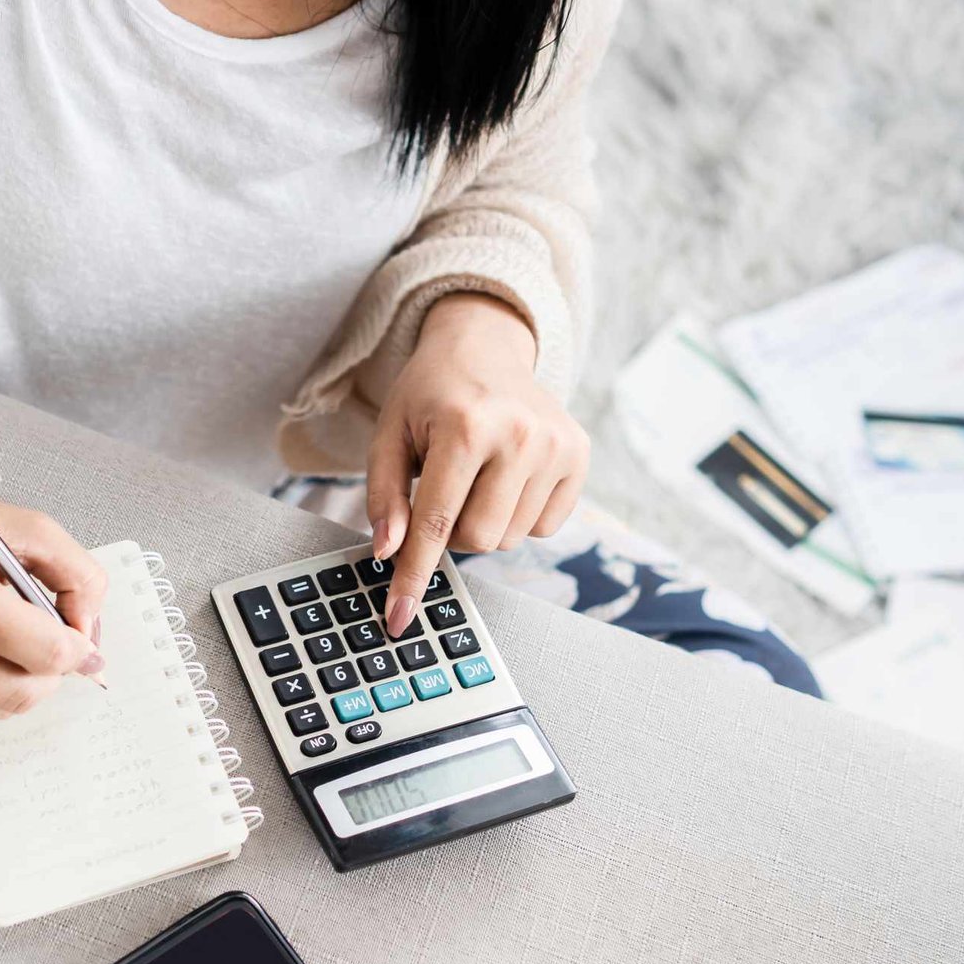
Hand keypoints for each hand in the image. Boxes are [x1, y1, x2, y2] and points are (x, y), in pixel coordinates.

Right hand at [0, 485, 107, 717]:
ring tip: (5, 637)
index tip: (81, 640)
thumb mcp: (21, 527)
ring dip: (18, 680)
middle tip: (49, 643)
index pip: (46, 654)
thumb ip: (75, 573)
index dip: (78, 650)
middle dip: (51, 673)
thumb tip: (88, 632)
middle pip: (23, 693)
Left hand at [368, 292, 588, 636]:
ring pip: (510, 539)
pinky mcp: (580, 454)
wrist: (485, 345)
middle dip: (451, 531)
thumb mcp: (389, 434)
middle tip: (443, 490)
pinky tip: (507, 475)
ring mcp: (557, 445)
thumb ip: (384, 496)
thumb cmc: (430, 394)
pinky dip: (517, 513)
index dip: (413, 576)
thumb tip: (388, 553)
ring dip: (484, 521)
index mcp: (466, 426)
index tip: (399, 618)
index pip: (436, 523)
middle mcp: (521, 435)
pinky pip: (542, 527)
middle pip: (478, 540)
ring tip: (476, 474)